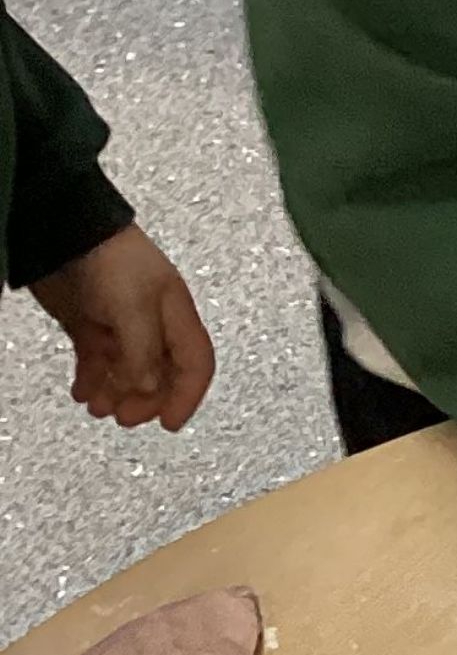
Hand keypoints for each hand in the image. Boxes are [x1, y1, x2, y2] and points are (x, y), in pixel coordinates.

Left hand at [31, 223, 215, 430]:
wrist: (63, 232)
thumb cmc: (109, 259)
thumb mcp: (134, 308)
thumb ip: (142, 353)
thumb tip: (146, 390)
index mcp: (176, 314)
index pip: (196, 363)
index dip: (188, 396)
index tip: (170, 422)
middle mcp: (152, 322)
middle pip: (161, 373)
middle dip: (146, 399)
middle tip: (125, 417)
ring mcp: (119, 323)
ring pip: (127, 371)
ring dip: (116, 394)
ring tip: (99, 406)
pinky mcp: (90, 323)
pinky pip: (96, 361)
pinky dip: (91, 380)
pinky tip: (82, 392)